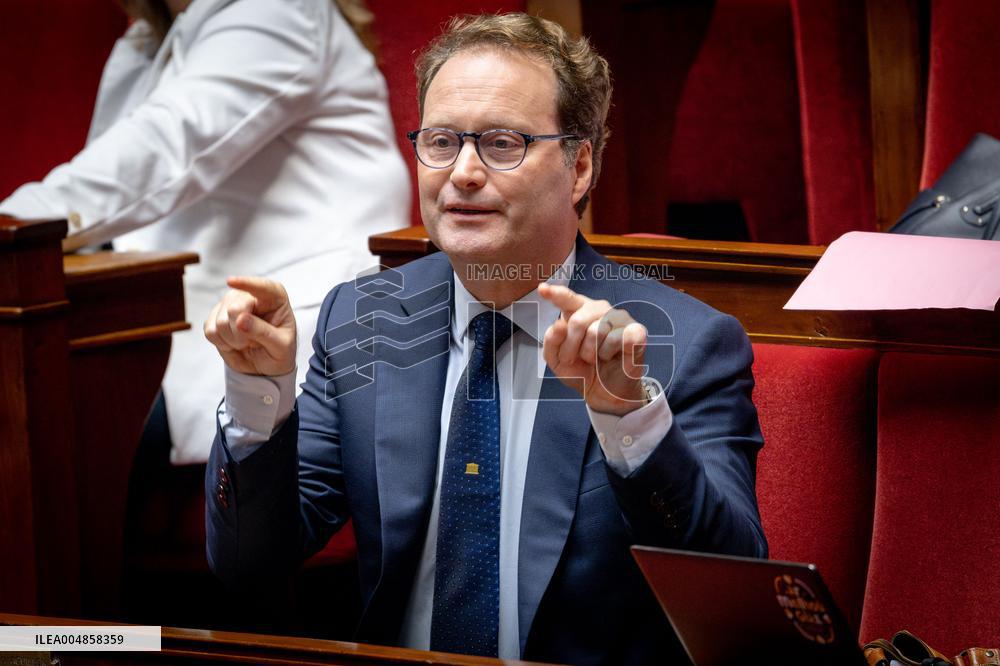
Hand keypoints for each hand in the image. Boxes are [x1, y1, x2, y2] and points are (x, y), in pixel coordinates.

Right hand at [204, 276, 296, 376]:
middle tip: (254, 342)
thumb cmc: (279, 350)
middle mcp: (250, 295)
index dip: (246, 283)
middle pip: (234, 308)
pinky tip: (234, 342)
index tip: (230, 282)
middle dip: (241, 332)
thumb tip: (240, 319)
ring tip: (246, 342)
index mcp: (275, 298)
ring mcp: (231, 303)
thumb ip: (263, 332)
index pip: (262, 287)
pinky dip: (221, 342)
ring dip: (232, 340)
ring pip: (220, 321)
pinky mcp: (216, 316)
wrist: (265, 363)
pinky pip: (210, 330)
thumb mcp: (281, 346)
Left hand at [539, 283, 647, 415]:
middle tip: (574, 358)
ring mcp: (619, 318)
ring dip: (590, 353)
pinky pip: (617, 338)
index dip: (556, 293)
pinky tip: (611, 356)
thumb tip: (559, 324)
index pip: (567, 299)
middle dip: (571, 345)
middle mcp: (600, 310)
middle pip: (578, 320)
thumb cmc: (582, 371)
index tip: (543, 289)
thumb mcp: (557, 360)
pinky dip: (609, 353)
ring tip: (595, 359)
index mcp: (578, 312)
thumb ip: (552, 341)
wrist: (602, 393)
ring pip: (597, 330)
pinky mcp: (636, 331)